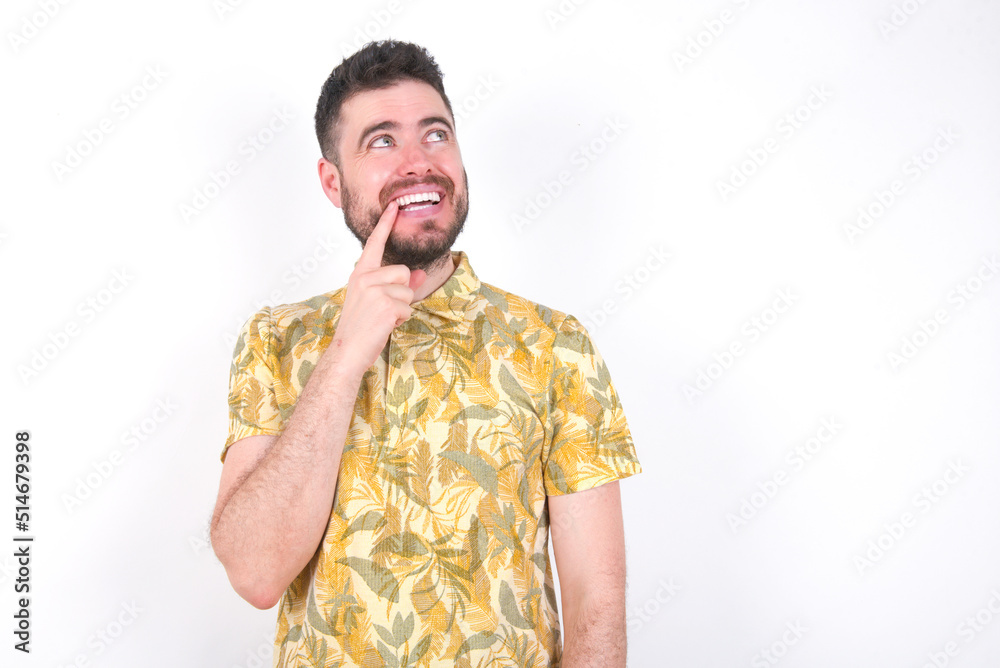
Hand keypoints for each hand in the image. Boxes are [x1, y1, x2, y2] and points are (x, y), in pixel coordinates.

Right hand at [327, 201, 426, 375]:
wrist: (347, 351)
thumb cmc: (360, 328)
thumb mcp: (376, 301)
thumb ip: (398, 285)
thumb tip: (419, 274)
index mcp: (360, 274)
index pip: (374, 243)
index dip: (385, 224)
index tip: (394, 206)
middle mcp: (365, 277)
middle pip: (403, 272)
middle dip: (402, 292)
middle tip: (383, 310)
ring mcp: (375, 290)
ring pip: (408, 290)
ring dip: (402, 308)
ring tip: (382, 319)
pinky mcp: (386, 304)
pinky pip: (408, 307)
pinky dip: (402, 319)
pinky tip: (384, 326)